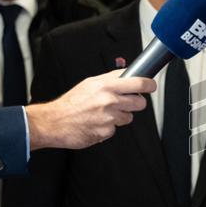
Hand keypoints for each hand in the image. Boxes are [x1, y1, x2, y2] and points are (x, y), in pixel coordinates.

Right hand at [26, 70, 155, 149]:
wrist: (54, 122)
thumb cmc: (71, 103)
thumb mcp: (90, 84)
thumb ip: (110, 80)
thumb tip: (127, 75)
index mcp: (106, 86)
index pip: (138, 83)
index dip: (149, 85)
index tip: (151, 86)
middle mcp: (109, 100)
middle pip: (140, 103)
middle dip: (135, 103)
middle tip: (125, 103)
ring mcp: (109, 117)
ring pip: (129, 117)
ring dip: (120, 117)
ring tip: (103, 114)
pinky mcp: (106, 132)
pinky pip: (116, 129)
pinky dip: (108, 128)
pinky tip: (97, 123)